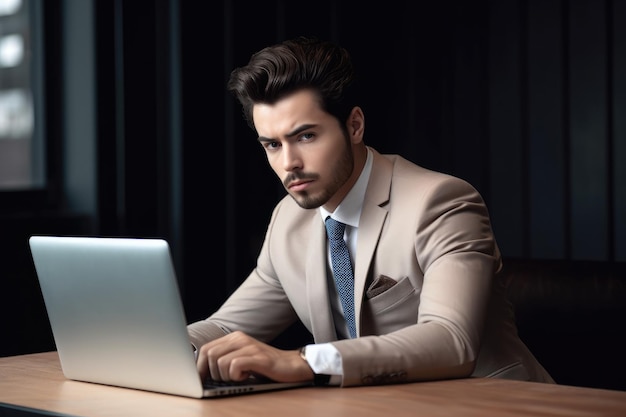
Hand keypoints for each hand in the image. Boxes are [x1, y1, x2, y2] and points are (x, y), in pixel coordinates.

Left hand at [196, 331, 313, 382]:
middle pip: (210, 354)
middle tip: (225, 379)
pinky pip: (235, 366)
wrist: (291, 365)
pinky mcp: (258, 357)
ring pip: (220, 362)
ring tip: (238, 377)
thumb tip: (201, 371)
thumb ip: (224, 358)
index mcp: (233, 337)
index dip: (200, 367)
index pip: (205, 349)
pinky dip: (236, 376)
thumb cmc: (264, 365)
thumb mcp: (241, 357)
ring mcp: (249, 346)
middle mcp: (240, 338)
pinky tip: (245, 376)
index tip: (202, 380)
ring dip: (225, 376)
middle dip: (212, 373)